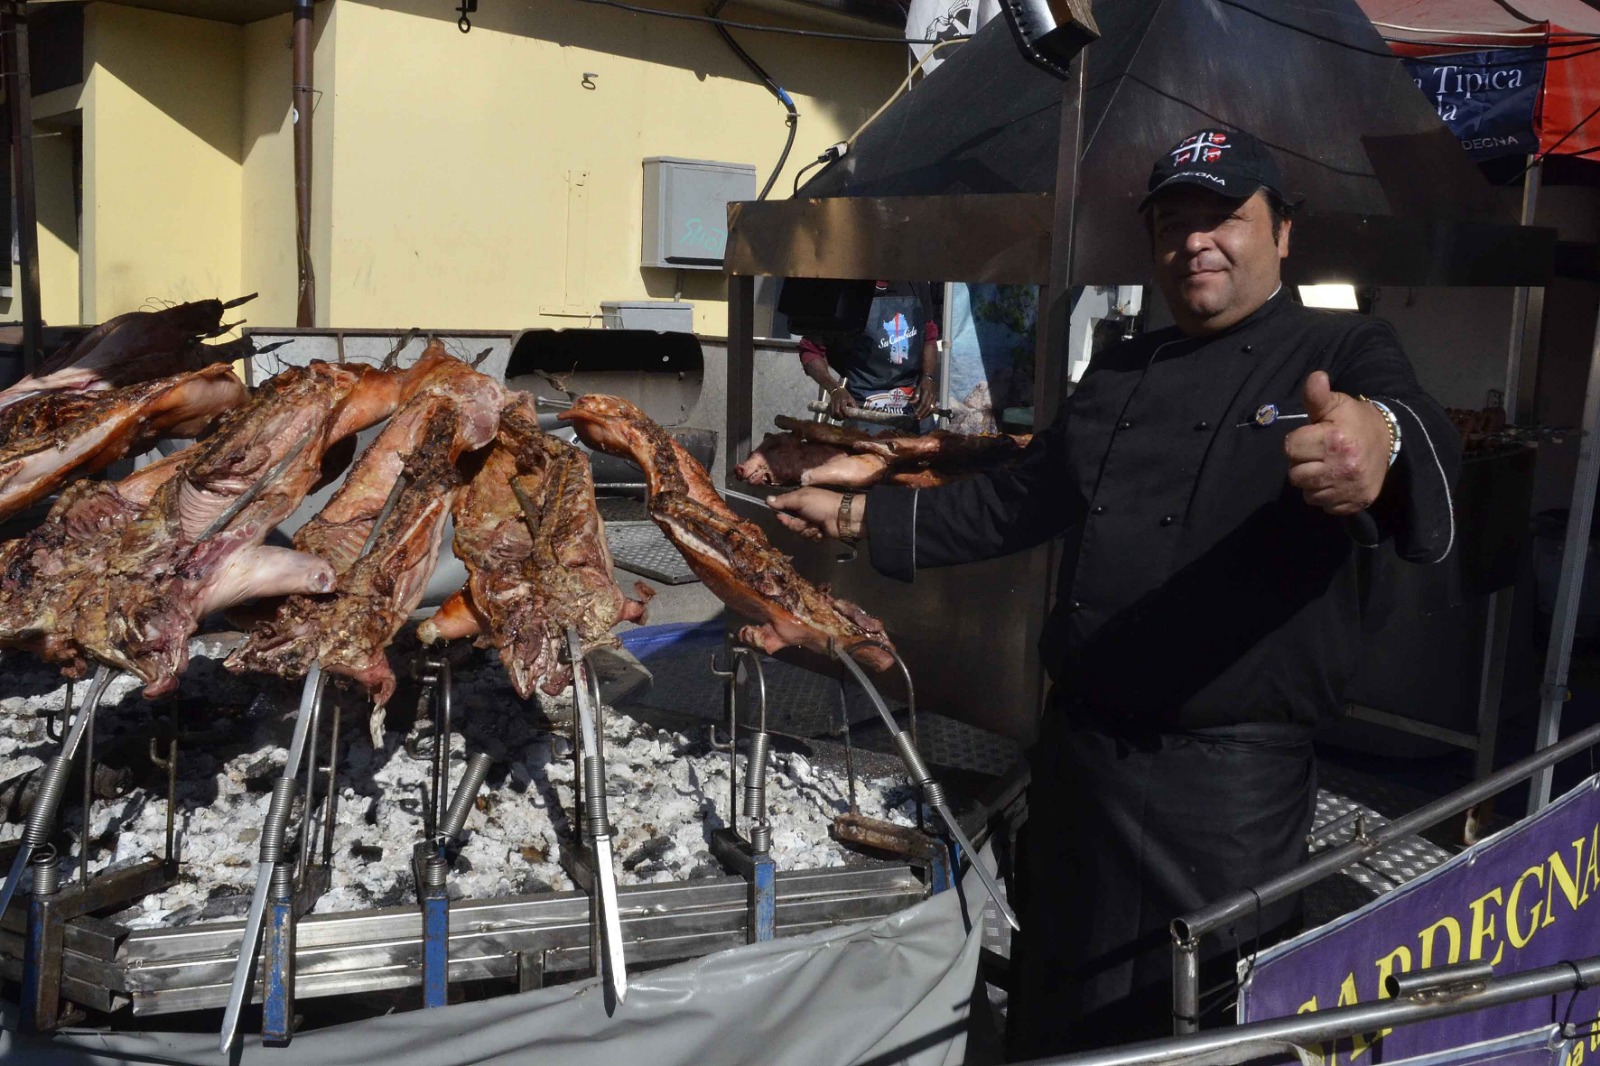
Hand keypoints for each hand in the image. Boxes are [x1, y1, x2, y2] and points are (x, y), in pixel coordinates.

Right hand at [767, 488, 857, 541]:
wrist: (842, 517)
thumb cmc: (821, 504)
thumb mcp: (801, 499)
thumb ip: (783, 501)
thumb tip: (767, 499)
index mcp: (800, 500)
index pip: (783, 509)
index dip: (782, 515)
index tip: (781, 517)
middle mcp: (804, 511)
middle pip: (790, 523)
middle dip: (796, 524)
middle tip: (804, 521)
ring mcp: (812, 522)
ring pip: (800, 532)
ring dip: (807, 530)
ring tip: (816, 525)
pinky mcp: (819, 532)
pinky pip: (810, 537)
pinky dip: (815, 535)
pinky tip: (821, 531)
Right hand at [827, 385, 852, 419]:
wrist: (836, 390)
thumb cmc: (845, 395)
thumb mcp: (851, 398)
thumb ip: (854, 405)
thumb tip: (858, 412)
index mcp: (843, 401)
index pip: (843, 409)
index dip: (846, 414)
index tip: (849, 418)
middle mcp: (837, 403)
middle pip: (837, 412)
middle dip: (841, 417)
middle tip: (844, 418)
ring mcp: (833, 404)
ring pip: (833, 413)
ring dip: (837, 418)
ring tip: (841, 419)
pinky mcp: (830, 406)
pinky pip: (831, 413)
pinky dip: (834, 416)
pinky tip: (837, 417)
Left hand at [913, 375, 936, 418]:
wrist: (929, 378)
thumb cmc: (922, 383)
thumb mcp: (917, 387)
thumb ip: (915, 396)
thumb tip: (911, 403)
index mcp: (927, 393)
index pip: (923, 403)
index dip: (919, 410)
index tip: (915, 414)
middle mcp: (931, 396)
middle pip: (927, 407)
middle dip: (922, 414)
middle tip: (916, 418)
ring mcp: (934, 398)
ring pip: (931, 409)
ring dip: (926, 414)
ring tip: (920, 418)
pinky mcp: (935, 400)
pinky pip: (933, 408)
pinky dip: (929, 412)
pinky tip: (925, 415)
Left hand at [1284, 371, 1391, 515]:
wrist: (1390, 441)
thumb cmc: (1355, 421)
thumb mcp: (1337, 404)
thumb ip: (1318, 395)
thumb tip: (1315, 377)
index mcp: (1334, 440)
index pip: (1290, 448)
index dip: (1297, 441)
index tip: (1312, 437)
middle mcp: (1342, 467)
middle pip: (1295, 475)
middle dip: (1303, 463)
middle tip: (1319, 454)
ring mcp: (1349, 488)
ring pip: (1308, 493)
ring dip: (1313, 482)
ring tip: (1327, 467)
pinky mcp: (1355, 503)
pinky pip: (1324, 506)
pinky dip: (1327, 496)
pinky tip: (1336, 481)